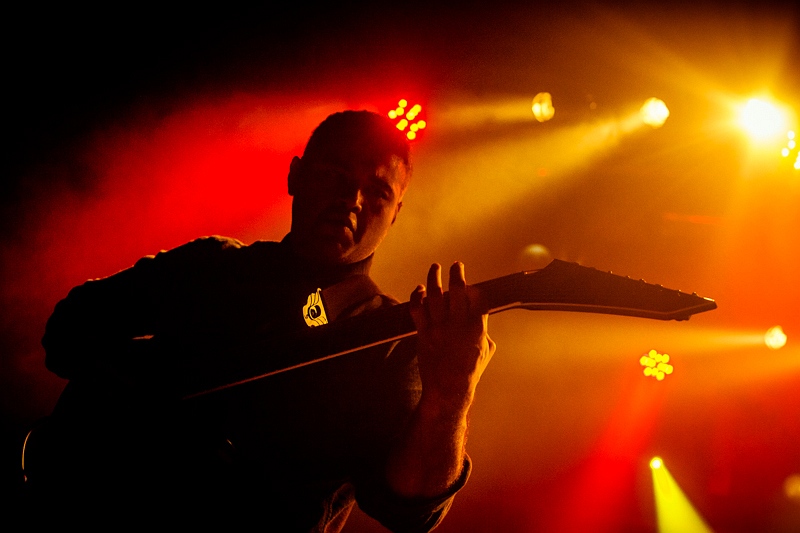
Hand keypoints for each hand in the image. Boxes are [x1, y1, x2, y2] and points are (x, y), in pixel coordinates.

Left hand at [409, 262, 495, 412]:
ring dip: (435, 277)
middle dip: (457, 274)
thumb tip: (481, 319)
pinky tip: (419, 289)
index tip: (472, 287)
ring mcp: (439, 328)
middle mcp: (458, 324)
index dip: (474, 289)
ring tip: (435, 267)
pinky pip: (417, 309)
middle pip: (457, 290)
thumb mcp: (487, 350)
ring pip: (435, 295)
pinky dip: (417, 295)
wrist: (449, 389)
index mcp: (477, 327)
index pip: (477, 298)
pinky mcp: (423, 333)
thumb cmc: (470, 372)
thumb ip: (484, 331)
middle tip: (456, 265)